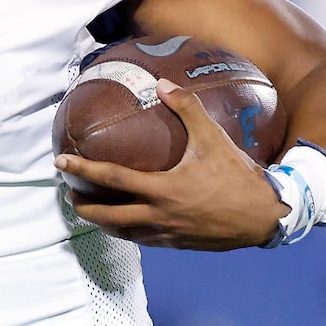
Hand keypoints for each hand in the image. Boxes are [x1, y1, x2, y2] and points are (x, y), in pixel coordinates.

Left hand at [56, 87, 290, 250]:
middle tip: (70, 197)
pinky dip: (128, 231)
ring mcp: (167, 233)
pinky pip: (144, 239)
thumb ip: (187, 108)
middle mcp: (159, 215)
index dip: (84, 171)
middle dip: (85, 208)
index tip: (62, 164)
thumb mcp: (213, 138)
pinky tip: (125, 223)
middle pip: (109, 216)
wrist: (264, 217)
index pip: (113, 179)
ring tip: (91, 212)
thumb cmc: (238, 176)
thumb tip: (162, 82)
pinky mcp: (177, 244)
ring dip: (103, 222)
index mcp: (163, 189)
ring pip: (123, 232)